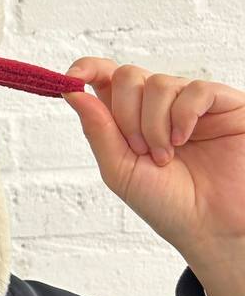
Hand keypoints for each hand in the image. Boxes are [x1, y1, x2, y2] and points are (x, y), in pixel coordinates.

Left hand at [61, 58, 244, 259]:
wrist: (211, 227)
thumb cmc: (168, 203)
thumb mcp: (120, 170)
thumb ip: (98, 130)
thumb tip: (72, 92)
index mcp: (130, 118)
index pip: (106, 76)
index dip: (87, 68)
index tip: (72, 78)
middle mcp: (159, 105)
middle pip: (127, 76)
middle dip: (126, 115)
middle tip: (140, 150)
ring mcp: (190, 102)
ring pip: (158, 83)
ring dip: (154, 124)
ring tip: (165, 156)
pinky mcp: (223, 103)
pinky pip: (195, 89)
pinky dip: (183, 115)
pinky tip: (183, 139)